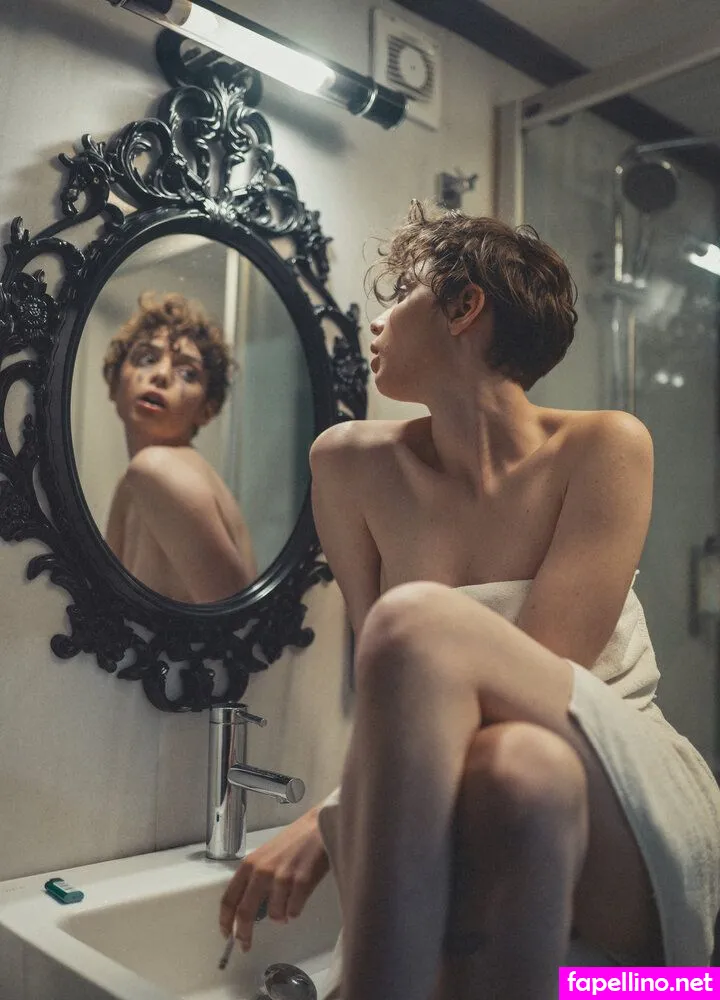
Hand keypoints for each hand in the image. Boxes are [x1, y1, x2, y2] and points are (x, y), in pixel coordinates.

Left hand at [219, 805, 329, 951]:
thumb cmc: (293, 841)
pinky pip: (293, 911)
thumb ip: (255, 879)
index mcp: (249, 864)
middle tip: (246, 945)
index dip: (225, 921)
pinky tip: (300, 897)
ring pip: (274, 915)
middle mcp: (262, 871)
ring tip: (288, 902)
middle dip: (243, 934)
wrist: (318, 827)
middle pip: (244, 913)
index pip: (229, 898)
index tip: (226, 934)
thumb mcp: (266, 856)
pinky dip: (295, 910)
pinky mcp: (301, 883)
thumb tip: (249, 911)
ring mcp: (281, 877)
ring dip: (280, 916)